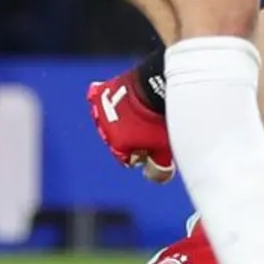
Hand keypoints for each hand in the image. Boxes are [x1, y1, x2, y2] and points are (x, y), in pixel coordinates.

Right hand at [84, 58, 171, 178]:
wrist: (156, 85)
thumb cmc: (161, 118)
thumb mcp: (164, 148)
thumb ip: (158, 167)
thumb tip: (155, 177)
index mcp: (118, 144)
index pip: (126, 158)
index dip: (140, 154)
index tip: (151, 146)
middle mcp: (105, 129)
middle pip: (115, 139)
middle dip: (129, 137)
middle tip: (146, 130)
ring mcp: (102, 109)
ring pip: (108, 119)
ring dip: (119, 119)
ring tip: (136, 114)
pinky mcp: (103, 91)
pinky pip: (98, 98)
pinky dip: (106, 100)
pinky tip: (117, 100)